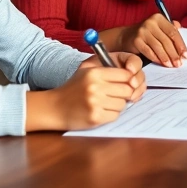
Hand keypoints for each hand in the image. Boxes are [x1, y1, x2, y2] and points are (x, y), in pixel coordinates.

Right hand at [27, 52, 145, 130]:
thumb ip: (108, 70)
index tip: (125, 83)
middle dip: (124, 94)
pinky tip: (100, 112)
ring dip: (117, 105)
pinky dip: (110, 115)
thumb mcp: (87, 72)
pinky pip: (115, 116)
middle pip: (127, 90)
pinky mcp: (95, 117)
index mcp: (95, 73)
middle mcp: (95, 87)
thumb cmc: (73, 89)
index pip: (126, 74)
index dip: (128, 80)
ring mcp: (95, 103)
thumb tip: (132, 75)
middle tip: (117, 95)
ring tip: (105, 104)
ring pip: (122, 104)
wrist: (54, 108)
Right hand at [109, 16, 186, 66]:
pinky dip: (156, 58)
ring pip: (158, 47)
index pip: (173, 32)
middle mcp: (150, 22)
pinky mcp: (136, 40)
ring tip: (171, 65)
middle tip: (179, 63)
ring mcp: (142, 31)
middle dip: (174, 54)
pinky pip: (149, 51)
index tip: (185, 55)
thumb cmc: (147, 34)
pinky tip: (161, 63)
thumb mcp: (159, 29)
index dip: (181, 45)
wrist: (126, 37)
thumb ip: (170, 29)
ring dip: (166, 58)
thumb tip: (182, 28)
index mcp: (159, 18)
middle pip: (166, 40)